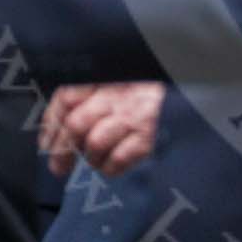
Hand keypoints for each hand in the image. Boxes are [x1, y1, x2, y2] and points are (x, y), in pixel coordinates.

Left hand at [41, 82, 164, 178]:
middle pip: (75, 124)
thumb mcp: (127, 74)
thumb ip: (99, 89)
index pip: (66, 97)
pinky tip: (113, 165)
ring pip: (94, 143)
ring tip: (96, 160)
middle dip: (61, 151)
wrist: (195, 83)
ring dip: (90, 158)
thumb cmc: (157, 80)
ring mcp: (135, 114)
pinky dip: (110, 166)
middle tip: (58, 167)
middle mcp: (118, 92)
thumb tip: (64, 122)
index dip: (51, 124)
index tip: (46, 144)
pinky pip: (119, 158)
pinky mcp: (151, 135)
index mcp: (107, 75)